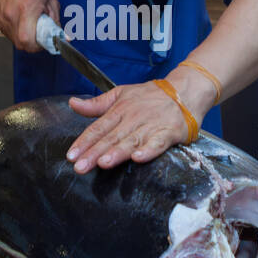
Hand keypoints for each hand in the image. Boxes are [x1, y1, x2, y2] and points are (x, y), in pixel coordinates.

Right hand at [0, 0, 59, 51]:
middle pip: (22, 44)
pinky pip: (10, 34)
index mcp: (27, 8)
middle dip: (34, 44)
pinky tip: (24, 22)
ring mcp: (3, 19)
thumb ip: (54, 19)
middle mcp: (12, 15)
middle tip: (41, 34)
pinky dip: (19, 33)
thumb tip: (61, 35)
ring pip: (16, 41)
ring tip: (32, 24)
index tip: (46, 41)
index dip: (39, 45)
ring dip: (27, 38)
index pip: (28, 40)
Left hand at [66, 69, 214, 173]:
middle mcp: (133, 118)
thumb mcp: (121, 94)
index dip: (84, 142)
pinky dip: (149, 150)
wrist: (185, 90)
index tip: (71, 156)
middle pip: (111, 138)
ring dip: (118, 152)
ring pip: (132, 141)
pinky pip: (158, 142)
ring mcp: (151, 125)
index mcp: (120, 110)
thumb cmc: (151, 95)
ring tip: (103, 163)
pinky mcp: (169, 132)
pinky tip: (139, 158)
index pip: (98, 128)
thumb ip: (96, 104)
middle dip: (95, 153)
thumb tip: (73, 104)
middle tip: (80, 166)